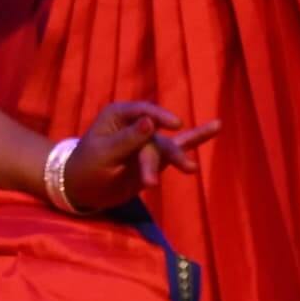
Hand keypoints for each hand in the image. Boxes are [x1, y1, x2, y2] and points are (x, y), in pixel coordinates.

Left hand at [58, 98, 222, 210]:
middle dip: (161, 156)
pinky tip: (216, 126)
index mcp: (118, 115)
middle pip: (156, 137)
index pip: (144, 112)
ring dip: (175, 160)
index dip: (160, 116)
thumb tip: (149, 121)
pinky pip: (176, 148)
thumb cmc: (87, 166)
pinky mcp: (155, 158)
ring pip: (166, 149)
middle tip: (153, 180)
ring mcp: (147, 141)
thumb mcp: (103, 154)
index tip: (175, 125)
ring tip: (191, 170)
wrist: (83, 188)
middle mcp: (136, 124)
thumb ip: (127, 140)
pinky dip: (196, 139)